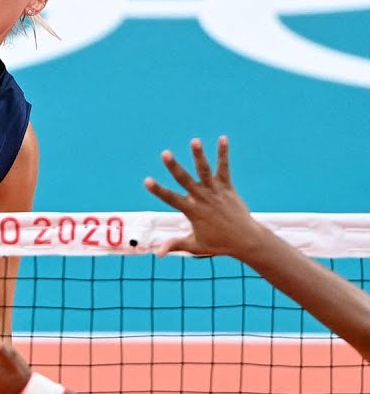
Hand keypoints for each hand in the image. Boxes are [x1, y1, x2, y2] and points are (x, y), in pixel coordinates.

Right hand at [143, 136, 268, 257]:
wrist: (246, 240)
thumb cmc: (218, 244)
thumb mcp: (194, 246)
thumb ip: (175, 245)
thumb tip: (157, 254)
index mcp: (193, 211)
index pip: (171, 199)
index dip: (158, 190)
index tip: (146, 180)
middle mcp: (203, 199)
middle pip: (186, 180)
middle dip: (174, 166)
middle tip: (164, 153)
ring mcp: (216, 192)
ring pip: (205, 171)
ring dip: (199, 155)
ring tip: (194, 140)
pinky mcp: (228, 188)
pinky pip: (224, 169)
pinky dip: (223, 154)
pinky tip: (222, 139)